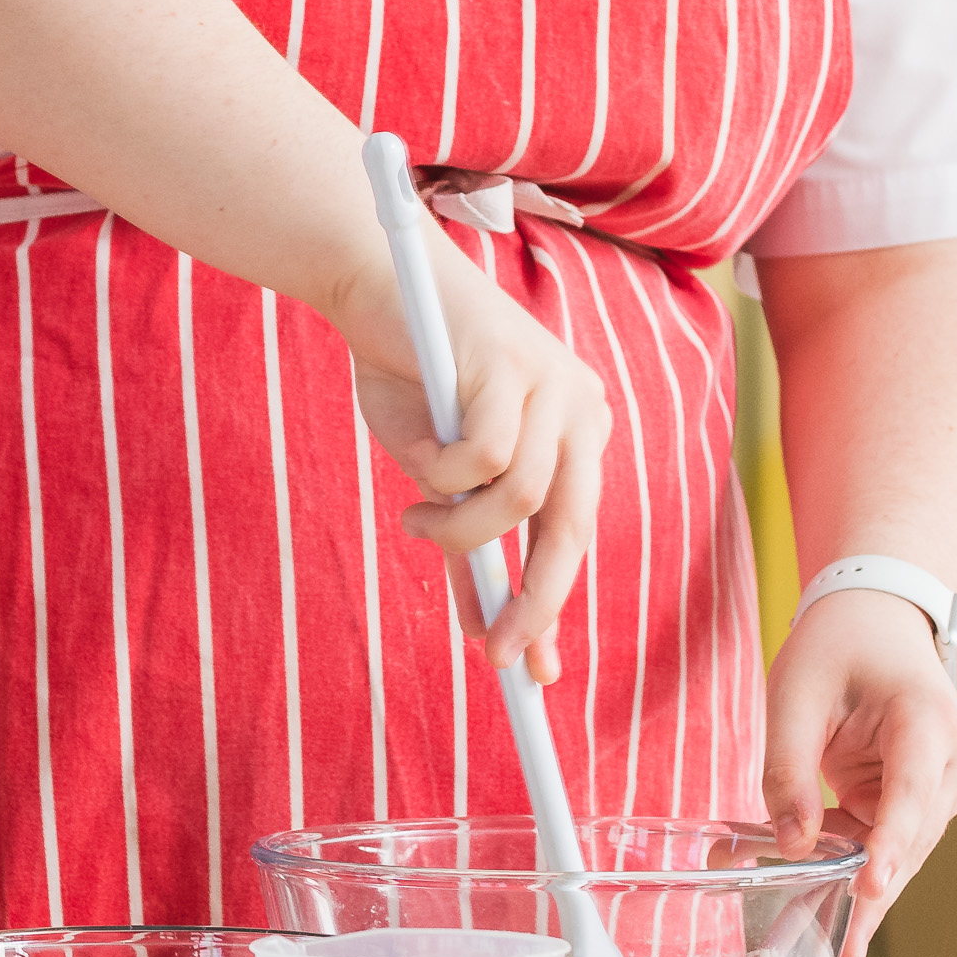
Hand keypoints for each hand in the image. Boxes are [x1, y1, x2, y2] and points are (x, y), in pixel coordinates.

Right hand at [337, 222, 609, 681]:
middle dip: (534, 600)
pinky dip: (443, 480)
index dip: (552, 604)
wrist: (376, 286)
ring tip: (416, 519)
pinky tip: (415, 471)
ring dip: (461, 528)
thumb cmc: (410, 377)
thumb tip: (487, 630)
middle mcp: (581, 407)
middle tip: (492, 650)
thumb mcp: (443, 476)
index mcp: (577, 432)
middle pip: (571, 526)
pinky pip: (483, 456)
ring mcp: (552, 381)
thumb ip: (472, 540)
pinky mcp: (511, 362)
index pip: (574, 533)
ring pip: (522, 496)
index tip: (529, 669)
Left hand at [763, 586, 956, 956]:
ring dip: (863, 887)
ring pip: (904, 851)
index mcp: (926, 722)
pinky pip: (890, 841)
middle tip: (842, 947)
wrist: (875, 618)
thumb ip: (787, 770)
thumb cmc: (840, 644)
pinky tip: (829, 900)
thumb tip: (794, 846)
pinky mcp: (919, 797)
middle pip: (911, 838)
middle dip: (872, 891)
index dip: (890, 846)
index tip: (871, 890)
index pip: (912, 794)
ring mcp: (939, 783)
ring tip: (831, 941)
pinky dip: (858, 864)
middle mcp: (949, 760)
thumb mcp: (795, 695)